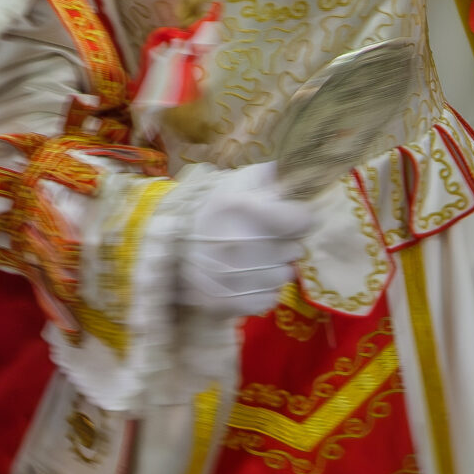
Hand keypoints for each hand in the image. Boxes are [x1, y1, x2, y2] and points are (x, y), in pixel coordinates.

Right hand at [178, 162, 317, 317]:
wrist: (169, 249)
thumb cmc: (208, 212)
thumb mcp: (233, 184)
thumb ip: (267, 175)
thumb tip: (296, 170)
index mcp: (246, 210)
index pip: (304, 220)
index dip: (298, 217)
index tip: (286, 217)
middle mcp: (244, 245)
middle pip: (296, 249)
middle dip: (284, 242)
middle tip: (261, 237)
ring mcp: (239, 277)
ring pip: (285, 274)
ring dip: (274, 266)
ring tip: (252, 257)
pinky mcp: (234, 303)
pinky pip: (271, 297)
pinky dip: (263, 289)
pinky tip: (246, 278)